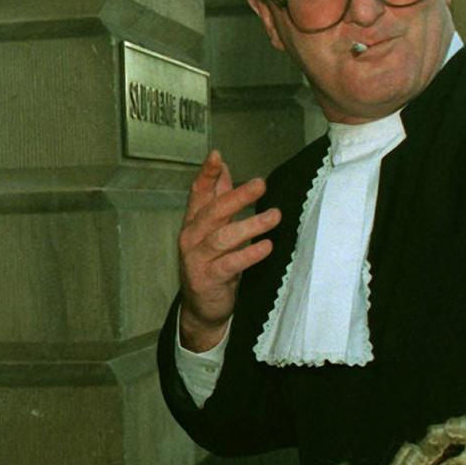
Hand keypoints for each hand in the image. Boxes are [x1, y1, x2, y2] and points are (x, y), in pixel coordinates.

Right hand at [176, 150, 279, 349]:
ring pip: (222, 237)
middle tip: (260, 184)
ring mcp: (197, 259)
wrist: (201, 308)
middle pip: (212, 212)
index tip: (217, 156)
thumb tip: (225, 169)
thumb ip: (218, 200)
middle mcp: (191, 238)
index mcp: (193, 223)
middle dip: (236, 196)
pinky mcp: (208, 279)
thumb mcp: (214, 231)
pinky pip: (230, 264)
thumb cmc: (211, 263)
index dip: (206, 174)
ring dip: (250, 225)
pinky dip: (248, 254)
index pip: (197, 194)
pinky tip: (266, 246)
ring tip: (274, 216)